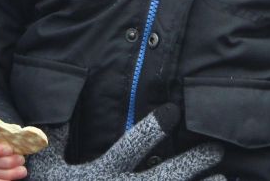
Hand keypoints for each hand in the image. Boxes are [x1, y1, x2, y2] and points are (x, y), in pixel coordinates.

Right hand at [26, 104, 223, 179]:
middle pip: (166, 177)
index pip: (132, 147)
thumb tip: (60, 96)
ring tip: (223, 177)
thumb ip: (53, 133)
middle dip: (194, 162)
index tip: (174, 111)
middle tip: (217, 149)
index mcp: (98, 175)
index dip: (154, 128)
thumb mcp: (46, 165)